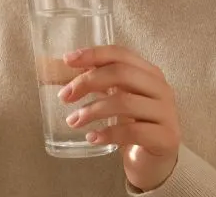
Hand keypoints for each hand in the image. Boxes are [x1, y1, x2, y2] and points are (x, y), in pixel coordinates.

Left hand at [58, 46, 180, 191]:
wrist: (154, 162)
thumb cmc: (131, 124)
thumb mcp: (113, 98)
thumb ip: (92, 83)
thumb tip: (49, 68)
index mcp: (149, 72)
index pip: (120, 54)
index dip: (93, 54)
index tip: (67, 60)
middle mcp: (161, 88)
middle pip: (121, 73)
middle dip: (88, 81)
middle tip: (65, 97)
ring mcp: (166, 112)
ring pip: (125, 102)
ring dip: (92, 111)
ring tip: (73, 121)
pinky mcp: (166, 137)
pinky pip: (133, 131)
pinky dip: (108, 133)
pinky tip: (92, 137)